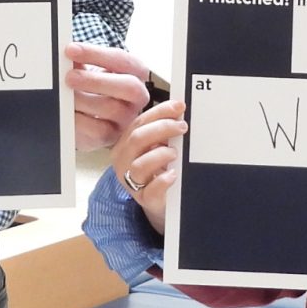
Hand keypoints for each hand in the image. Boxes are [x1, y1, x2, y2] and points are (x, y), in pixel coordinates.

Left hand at [65, 41, 153, 151]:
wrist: (86, 115)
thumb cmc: (90, 87)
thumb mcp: (87, 70)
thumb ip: (79, 61)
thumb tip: (66, 56)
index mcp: (136, 72)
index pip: (122, 60)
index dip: (96, 54)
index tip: (71, 50)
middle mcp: (138, 96)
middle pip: (129, 87)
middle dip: (96, 80)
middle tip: (69, 77)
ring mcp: (127, 118)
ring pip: (113, 109)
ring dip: (83, 100)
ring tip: (63, 96)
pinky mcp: (112, 137)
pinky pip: (99, 131)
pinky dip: (78, 120)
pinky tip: (66, 113)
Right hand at [109, 97, 187, 233]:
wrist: (159, 200)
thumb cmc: (157, 169)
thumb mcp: (156, 147)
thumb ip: (162, 131)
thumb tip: (178, 111)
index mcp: (125, 143)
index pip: (139, 122)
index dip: (159, 112)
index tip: (179, 107)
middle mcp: (123, 161)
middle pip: (137, 139)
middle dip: (162, 128)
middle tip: (182, 127)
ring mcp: (132, 181)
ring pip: (140, 164)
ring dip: (160, 154)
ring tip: (175, 153)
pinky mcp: (145, 198)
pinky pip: (151, 189)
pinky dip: (163, 180)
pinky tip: (173, 174)